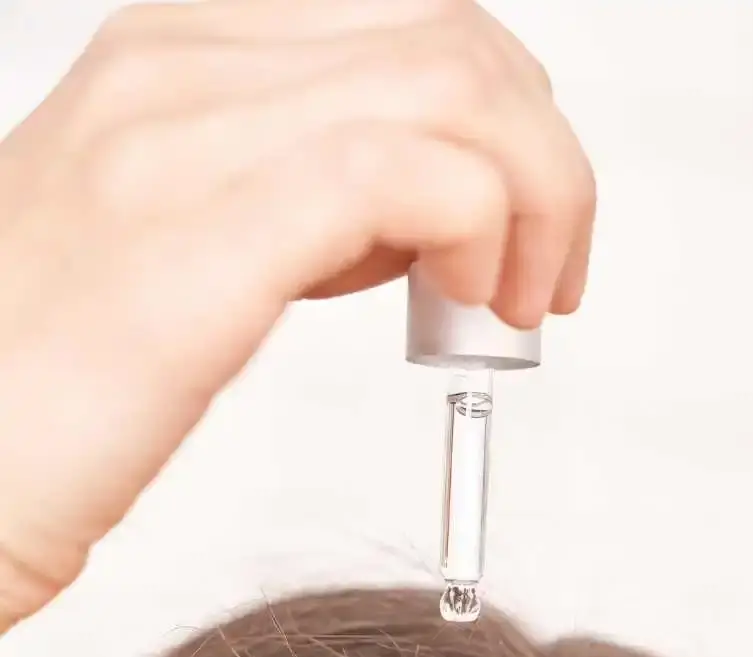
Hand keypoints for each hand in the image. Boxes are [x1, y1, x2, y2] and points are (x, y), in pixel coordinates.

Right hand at [0, 0, 594, 630]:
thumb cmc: (63, 378)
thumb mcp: (193, 239)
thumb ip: (302, 196)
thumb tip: (420, 213)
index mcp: (182, 54)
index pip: (415, 21)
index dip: (506, 118)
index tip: (523, 222)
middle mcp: (180, 64)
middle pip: (455, 37)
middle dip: (543, 158)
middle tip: (541, 273)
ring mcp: (183, 136)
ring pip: (454, 90)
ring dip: (533, 199)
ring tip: (509, 301)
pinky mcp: (203, 236)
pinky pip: (409, 176)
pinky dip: (481, 232)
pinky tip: (468, 302)